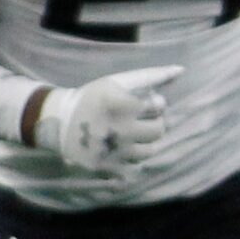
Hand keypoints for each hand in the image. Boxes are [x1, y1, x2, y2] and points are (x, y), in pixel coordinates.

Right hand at [33, 66, 181, 173]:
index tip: (139, 103)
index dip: (153, 103)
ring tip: (127, 134)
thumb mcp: (117, 81)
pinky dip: (130, 158)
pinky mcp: (107, 168)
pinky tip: (117, 148)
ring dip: (143, 142)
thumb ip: (151, 76)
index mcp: (121, 104)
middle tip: (137, 120)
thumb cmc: (93, 98)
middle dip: (153, 124)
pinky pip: (134, 167)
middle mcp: (119, 129)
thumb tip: (181, 70)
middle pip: (159, 130)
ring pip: (150, 151)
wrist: (58, 122)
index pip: (159, 106)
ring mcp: (114, 151)